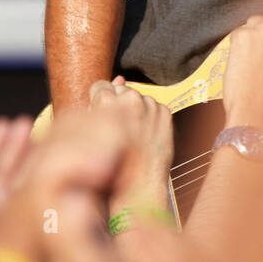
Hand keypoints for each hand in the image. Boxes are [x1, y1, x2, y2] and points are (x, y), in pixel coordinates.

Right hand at [88, 77, 173, 212]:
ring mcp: (150, 105)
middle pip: (120, 90)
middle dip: (118, 103)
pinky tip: (145, 136)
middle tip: (119, 129)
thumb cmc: (112, 163)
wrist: (139, 184)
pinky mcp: (165, 113)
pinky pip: (154, 108)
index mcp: (107, 101)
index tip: (102, 114)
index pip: (101, 86)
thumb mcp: (97, 131)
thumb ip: (101, 103)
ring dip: (135, 110)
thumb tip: (119, 77)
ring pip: (138, 99)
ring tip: (133, 136)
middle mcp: (131, 99)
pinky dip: (150, 118)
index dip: (99, 100)